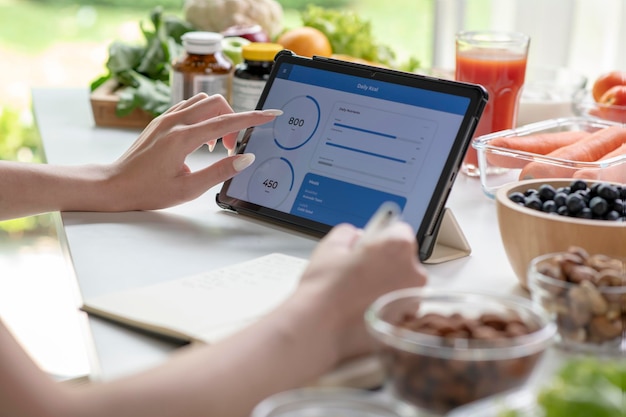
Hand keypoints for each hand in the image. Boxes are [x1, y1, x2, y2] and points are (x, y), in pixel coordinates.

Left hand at [106, 93, 280, 210]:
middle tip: (232, 150)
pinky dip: (204, 117)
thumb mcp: (188, 189)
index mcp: (183, 138)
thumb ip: (220, 172)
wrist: (113, 185)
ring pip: (203, 102)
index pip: (227, 122)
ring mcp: (166, 118)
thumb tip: (244, 158)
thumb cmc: (148, 191)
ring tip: (216, 147)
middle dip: (234, 122)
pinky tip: (201, 139)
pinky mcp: (161, 121)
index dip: (254, 117)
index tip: (272, 113)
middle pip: (217, 104)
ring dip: (218, 118)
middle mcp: (175, 122)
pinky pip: (190, 107)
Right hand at [294, 221, 427, 361]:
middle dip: (386, 263)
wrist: (321, 329)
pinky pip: (399, 308)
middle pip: (403, 260)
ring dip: (387, 286)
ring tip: (359, 295)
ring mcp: (413, 299)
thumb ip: (349, 233)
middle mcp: (414, 271)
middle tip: (360, 273)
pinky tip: (364, 310)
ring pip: (402, 285)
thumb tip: (357, 237)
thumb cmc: (325, 289)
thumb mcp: (331, 246)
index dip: (381, 239)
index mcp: (398, 246)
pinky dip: (386, 308)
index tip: (369, 248)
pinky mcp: (407, 322)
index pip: (398, 231)